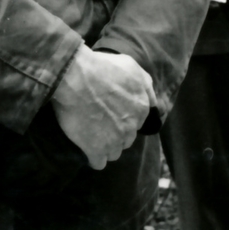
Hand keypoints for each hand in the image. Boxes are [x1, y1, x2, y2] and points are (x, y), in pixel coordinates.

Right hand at [50, 46, 156, 169]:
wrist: (75, 77)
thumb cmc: (102, 68)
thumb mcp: (132, 67)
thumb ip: (146, 84)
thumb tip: (153, 100)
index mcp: (142, 108)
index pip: (137, 122)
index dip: (124, 118)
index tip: (112, 113)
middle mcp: (132, 126)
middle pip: (126, 139)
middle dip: (116, 133)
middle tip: (100, 123)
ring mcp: (115, 140)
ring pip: (114, 152)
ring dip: (105, 146)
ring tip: (92, 135)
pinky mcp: (96, 150)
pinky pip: (99, 163)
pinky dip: (93, 157)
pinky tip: (87, 148)